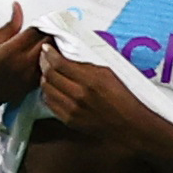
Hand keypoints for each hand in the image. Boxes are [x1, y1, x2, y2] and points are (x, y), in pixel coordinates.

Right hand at [0, 3, 48, 108]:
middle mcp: (22, 63)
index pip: (37, 30)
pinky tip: (49, 57)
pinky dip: (53, 60)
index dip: (41, 24)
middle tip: (49, 31)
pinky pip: (52, 68)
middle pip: (49, 41)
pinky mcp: (34, 84)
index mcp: (10, 50)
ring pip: (54, 54)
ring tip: (52, 43)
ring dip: (54, 46)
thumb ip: (9, 25)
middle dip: (50, 33)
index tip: (40, 23)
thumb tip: (17, 5)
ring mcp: (30, 75)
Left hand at [37, 45, 155, 141]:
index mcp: (91, 80)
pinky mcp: (69, 120)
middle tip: (44, 57)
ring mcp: (72, 109)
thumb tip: (68, 55)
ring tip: (46, 71)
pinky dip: (47, 93)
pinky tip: (51, 87)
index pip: (60, 63)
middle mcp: (79, 95)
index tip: (46, 47)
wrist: (129, 125)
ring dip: (44, 78)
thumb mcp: (109, 74)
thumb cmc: (123, 97)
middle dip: (43, 63)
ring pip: (47, 89)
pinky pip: (50, 103)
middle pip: (49, 75)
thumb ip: (87, 65)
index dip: (49, 54)